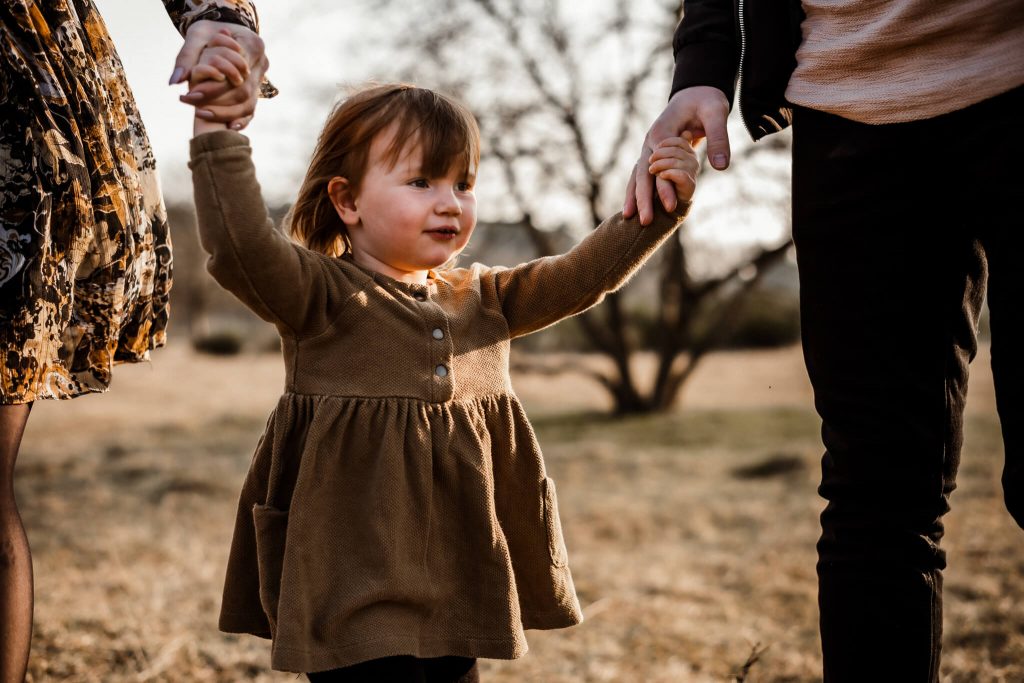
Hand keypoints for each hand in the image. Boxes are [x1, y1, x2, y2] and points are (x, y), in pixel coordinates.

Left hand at [171, 20, 268, 129]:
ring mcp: (261, 78)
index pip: (236, 72)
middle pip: (243, 92)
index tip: (190, 94)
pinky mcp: (257, 89)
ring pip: (248, 104)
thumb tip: (175, 81)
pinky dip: (240, 120)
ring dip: (226, 114)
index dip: (214, 87)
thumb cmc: (210, 31)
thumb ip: (186, 57)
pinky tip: (227, 127)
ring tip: (200, 115)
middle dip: (218, 104)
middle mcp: (262, 63)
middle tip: (193, 109)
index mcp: (253, 45)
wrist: (223, 32)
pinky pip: (251, 110)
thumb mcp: (196, 36)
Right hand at [625, 86, 729, 224]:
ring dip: (634, 196)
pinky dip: (636, 189)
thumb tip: (720, 166)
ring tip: (627, 218)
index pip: (660, 165)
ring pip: (637, 174)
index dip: (664, 186)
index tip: (671, 206)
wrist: (696, 91)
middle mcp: (650, 141)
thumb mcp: (716, 114)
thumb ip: (719, 138)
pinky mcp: (652, 152)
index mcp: (662, 132)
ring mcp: (648, 147)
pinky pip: (641, 173)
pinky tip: (634, 206)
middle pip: (642, 173)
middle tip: (645, 222)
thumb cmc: (706, 101)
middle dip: (643, 199)